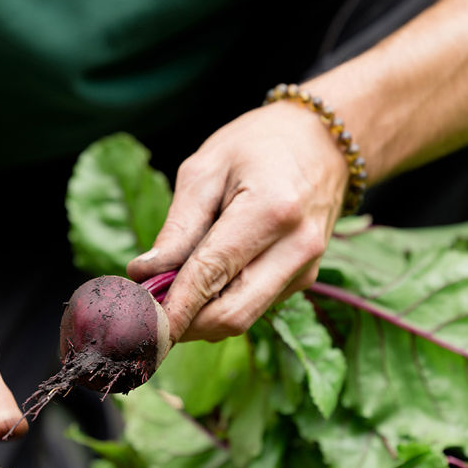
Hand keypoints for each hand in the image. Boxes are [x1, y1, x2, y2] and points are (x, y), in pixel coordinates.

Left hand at [128, 101, 348, 341]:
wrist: (323, 141)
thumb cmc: (258, 144)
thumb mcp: (206, 169)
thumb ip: (178, 227)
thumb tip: (144, 273)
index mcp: (272, 211)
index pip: (212, 275)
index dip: (173, 307)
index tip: (143, 325)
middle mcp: (296, 248)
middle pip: (231, 316)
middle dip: (184, 325)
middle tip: (148, 316)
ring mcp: (305, 269)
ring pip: (242, 319)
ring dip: (200, 319)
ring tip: (168, 296)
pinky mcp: (304, 280)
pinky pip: (253, 307)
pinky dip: (221, 304)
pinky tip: (203, 283)